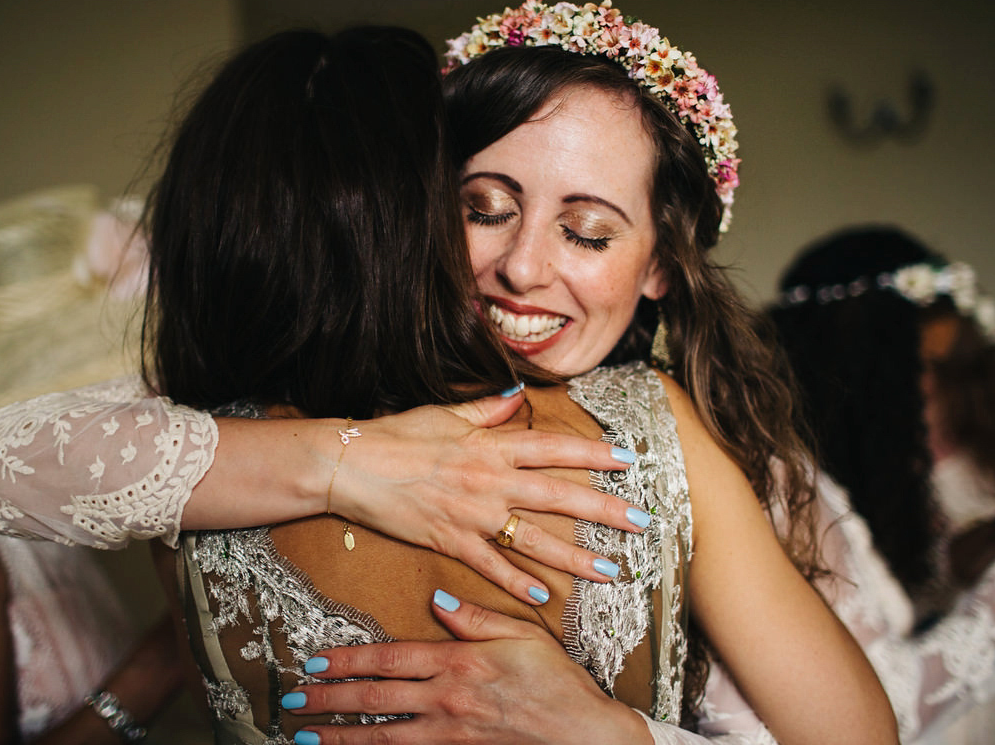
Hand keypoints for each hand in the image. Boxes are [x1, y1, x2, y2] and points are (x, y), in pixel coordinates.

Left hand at [286, 593, 650, 744]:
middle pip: (376, 700)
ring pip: (383, 738)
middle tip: (292, 699)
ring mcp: (451, 735)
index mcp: (459, 663)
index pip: (390, 659)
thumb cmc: (559, 683)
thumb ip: (477, 618)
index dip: (348, 660)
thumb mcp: (524, 635)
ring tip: (305, 736)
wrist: (586, 736)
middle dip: (329, 699)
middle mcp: (448, 700)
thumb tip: (438, 599)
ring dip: (340, 738)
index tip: (315, 659)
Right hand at [332, 388, 648, 603]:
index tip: (629, 461)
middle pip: (558, 497)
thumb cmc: (397, 434)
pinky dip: (516, 584)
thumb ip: (486, 409)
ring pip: (533, 539)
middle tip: (641, 521)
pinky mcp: (449, 541)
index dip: (593, 455)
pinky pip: (490, 567)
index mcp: (490, 446)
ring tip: (610, 570)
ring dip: (574, 558)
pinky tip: (543, 600)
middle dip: (604, 510)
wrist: (353, 465)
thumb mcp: (444, 414)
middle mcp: (489, 481)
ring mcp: (471, 514)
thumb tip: (517, 394)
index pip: (553, 449)